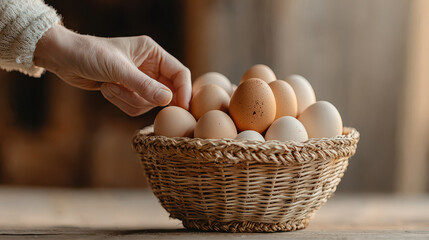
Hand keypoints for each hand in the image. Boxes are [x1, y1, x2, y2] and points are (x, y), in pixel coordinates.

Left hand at [34, 24, 190, 115]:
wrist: (64, 59)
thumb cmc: (91, 54)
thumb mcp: (118, 69)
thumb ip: (144, 86)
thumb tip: (168, 100)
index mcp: (153, 53)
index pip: (179, 73)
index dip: (184, 91)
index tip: (183, 108)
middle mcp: (150, 66)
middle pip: (166, 92)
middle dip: (146, 97)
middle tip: (131, 93)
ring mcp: (139, 81)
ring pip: (149, 103)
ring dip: (129, 99)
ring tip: (110, 86)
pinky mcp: (129, 91)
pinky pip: (135, 107)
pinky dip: (121, 102)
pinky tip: (106, 90)